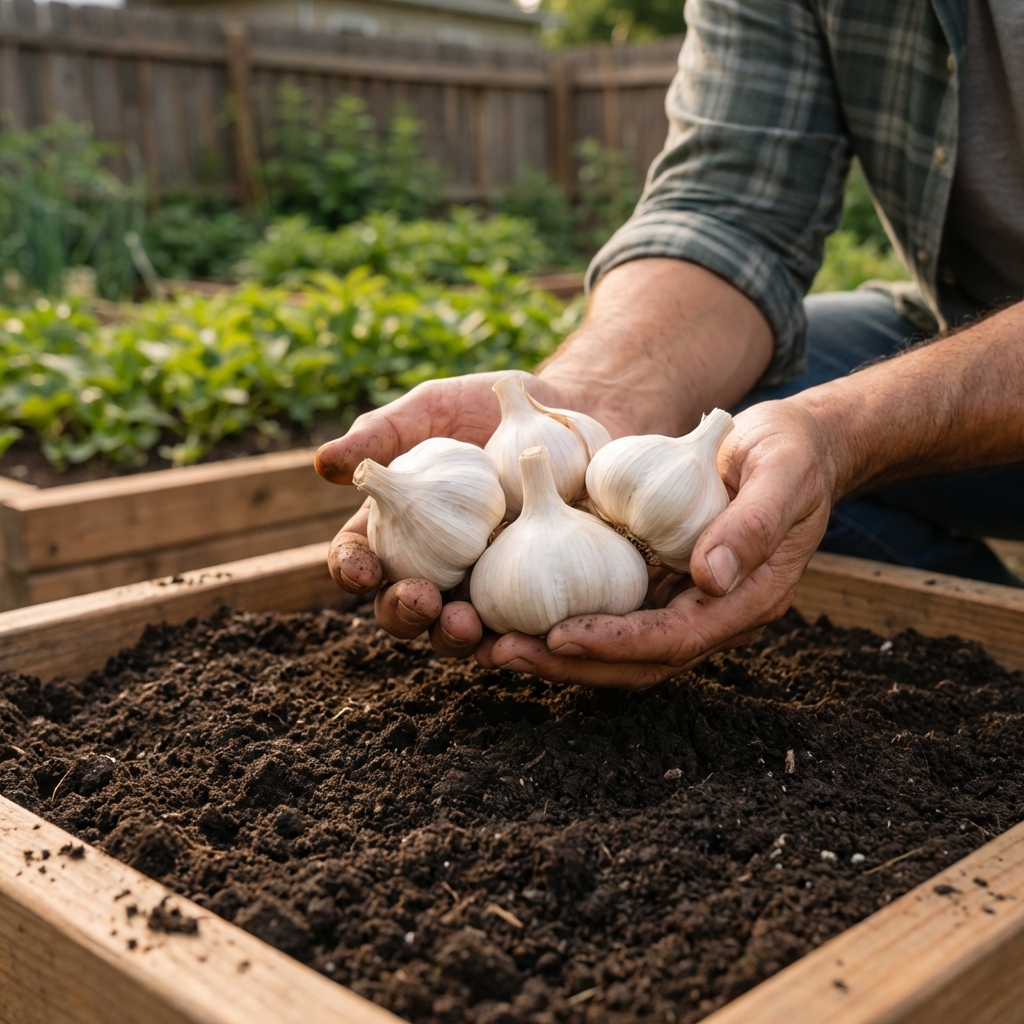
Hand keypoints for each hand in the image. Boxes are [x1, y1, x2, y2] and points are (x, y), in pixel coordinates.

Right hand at [316, 258, 775, 673]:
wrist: (576, 413)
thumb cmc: (492, 409)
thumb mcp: (435, 408)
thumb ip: (384, 432)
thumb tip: (325, 465)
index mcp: (397, 531)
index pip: (359, 560)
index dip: (353, 570)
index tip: (362, 568)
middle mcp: (433, 569)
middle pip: (402, 609)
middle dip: (405, 613)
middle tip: (420, 600)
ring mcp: (484, 588)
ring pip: (457, 631)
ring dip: (454, 636)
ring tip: (467, 624)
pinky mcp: (535, 598)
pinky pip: (521, 628)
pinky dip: (518, 636)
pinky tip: (526, 633)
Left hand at [475, 399, 837, 687]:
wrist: (787, 444)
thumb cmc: (789, 453)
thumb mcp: (782, 474)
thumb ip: (754, 524)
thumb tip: (711, 577)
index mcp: (746, 601)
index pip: (676, 640)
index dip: (618, 644)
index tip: (561, 637)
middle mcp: (710, 613)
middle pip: (635, 660)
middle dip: (570, 663)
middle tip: (502, 653)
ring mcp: (681, 600)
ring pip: (615, 646)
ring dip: (556, 651)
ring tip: (492, 642)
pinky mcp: (658, 581)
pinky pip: (609, 610)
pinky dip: (564, 615)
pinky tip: (514, 608)